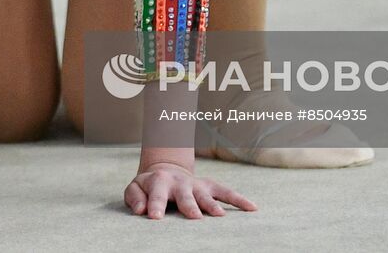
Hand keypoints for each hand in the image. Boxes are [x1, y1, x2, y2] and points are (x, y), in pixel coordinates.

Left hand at [124, 160, 258, 219]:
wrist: (166, 170)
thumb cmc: (149, 186)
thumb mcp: (135, 188)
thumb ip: (135, 198)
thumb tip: (141, 210)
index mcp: (159, 183)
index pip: (156, 195)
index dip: (154, 205)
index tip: (154, 217)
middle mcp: (180, 183)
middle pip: (185, 195)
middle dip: (189, 206)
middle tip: (194, 217)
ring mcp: (197, 185)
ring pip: (206, 195)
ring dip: (212, 205)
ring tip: (219, 216)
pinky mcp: (211, 187)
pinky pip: (227, 192)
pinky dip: (239, 200)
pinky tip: (252, 208)